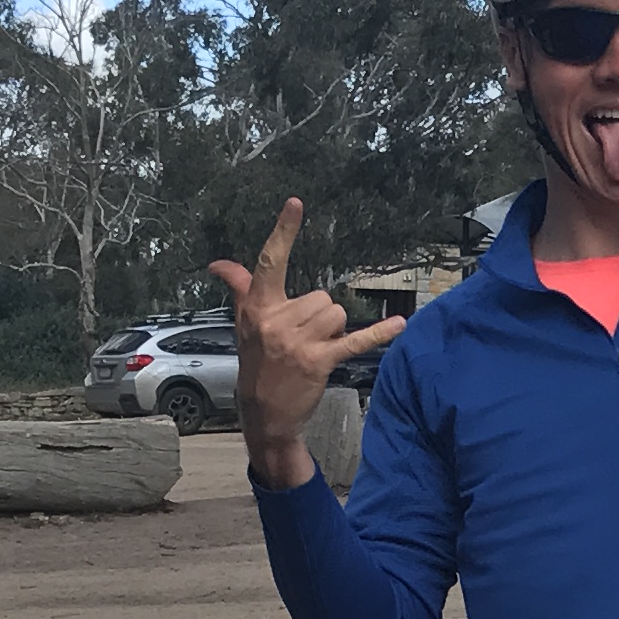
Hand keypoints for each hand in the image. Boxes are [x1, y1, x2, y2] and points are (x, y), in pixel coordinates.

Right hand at [208, 201, 397, 487]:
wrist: (264, 414)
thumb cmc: (257, 364)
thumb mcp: (244, 324)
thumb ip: (239, 288)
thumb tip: (218, 264)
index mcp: (258, 308)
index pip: (269, 262)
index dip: (284, 231)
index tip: (296, 204)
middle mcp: (277, 321)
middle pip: (320, 296)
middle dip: (318, 315)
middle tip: (302, 339)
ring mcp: (299, 342)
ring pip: (336, 313)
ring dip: (333, 330)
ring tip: (314, 348)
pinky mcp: (319, 361)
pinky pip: (355, 340)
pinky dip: (379, 333)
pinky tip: (400, 324)